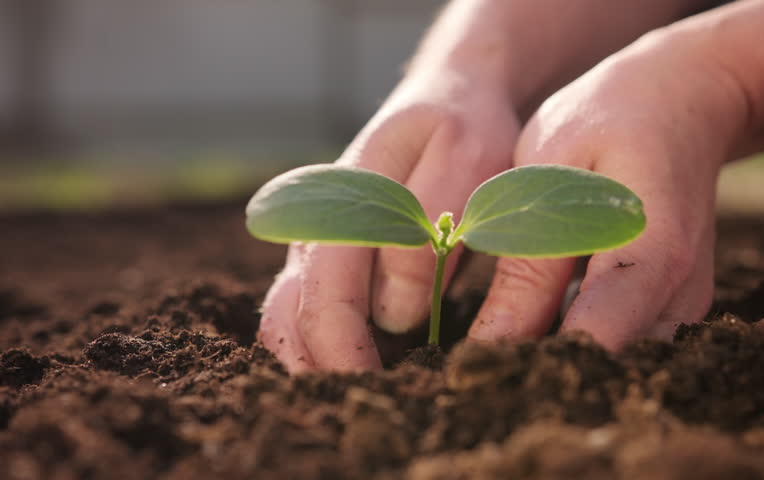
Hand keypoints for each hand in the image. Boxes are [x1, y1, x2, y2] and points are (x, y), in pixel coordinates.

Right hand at [258, 73, 519, 371]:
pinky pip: (311, 307)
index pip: (325, 294)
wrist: (449, 94)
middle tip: (363, 407)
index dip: (343, 352)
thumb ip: (426, 232)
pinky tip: (356, 366)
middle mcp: (316, 225)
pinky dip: (323, 344)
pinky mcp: (333, 254)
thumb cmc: (463, 126)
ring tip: (358, 395)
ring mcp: (318, 240)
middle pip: (287, 315)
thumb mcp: (465, 159)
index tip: (376, 393)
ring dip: (314, 361)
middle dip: (317, 368)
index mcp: (342, 201)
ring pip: (289, 315)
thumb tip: (394, 314)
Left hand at [468, 31, 743, 348]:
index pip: (591, 344)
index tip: (472, 376)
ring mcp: (684, 304)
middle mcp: (680, 295)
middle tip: (477, 374)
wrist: (682, 98)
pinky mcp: (673, 304)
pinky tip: (537, 330)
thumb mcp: (549, 173)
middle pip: (607, 369)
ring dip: (560, 367)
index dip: (529, 370)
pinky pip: (625, 344)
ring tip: (500, 357)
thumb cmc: (608, 121)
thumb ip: (527, 262)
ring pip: (617, 365)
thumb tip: (493, 345)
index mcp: (651, 256)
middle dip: (541, 378)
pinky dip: (580, 345)